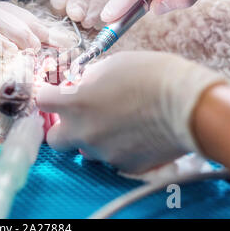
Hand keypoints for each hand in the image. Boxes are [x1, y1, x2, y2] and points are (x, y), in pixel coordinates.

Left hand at [36, 51, 225, 173]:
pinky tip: (136, 135)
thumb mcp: (113, 64)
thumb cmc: (151, 75)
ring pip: (85, 150)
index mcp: (75, 103)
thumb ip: (89, 78)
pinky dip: (118, 148)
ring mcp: (103, 153)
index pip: (41, 100)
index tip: (55, 93)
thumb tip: (82, 84)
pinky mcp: (125, 166)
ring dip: (93, 138)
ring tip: (118, 123)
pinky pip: (112, 159)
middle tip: (80, 117)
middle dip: (63, 127)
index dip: (47, 95)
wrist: (188, 104)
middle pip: (54, 139)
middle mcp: (83, 132)